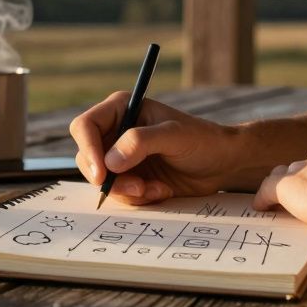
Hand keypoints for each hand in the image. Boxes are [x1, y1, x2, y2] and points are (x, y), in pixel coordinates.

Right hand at [69, 91, 238, 204]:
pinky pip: (118, 194)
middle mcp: (115, 131)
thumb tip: (109, 161)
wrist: (221, 163)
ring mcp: (120, 156)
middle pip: (87, 157)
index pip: (86, 126)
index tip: (102, 174)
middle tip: (138, 187)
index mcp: (121, 109)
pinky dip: (138, 198)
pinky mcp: (129, 177)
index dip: (89, 150)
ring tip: (158, 188)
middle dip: (110, 178)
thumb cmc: (202, 140)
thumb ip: (140, 142)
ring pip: (101, 180)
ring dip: (128, 191)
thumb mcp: (174, 136)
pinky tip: (161, 190)